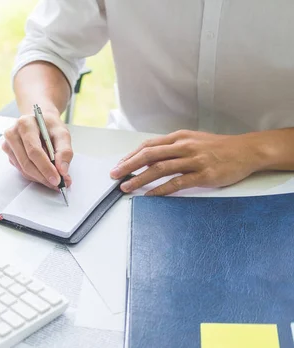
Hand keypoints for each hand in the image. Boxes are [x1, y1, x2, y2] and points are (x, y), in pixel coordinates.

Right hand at [2, 112, 72, 188]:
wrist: (39, 121)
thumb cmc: (49, 126)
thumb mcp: (62, 133)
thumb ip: (65, 151)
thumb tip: (62, 170)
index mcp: (25, 124)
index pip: (34, 151)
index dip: (45, 167)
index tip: (57, 179)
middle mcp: (12, 134)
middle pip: (26, 162)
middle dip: (43, 176)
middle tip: (57, 183)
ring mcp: (8, 145)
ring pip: (23, 169)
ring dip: (39, 178)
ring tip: (54, 180)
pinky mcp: (9, 154)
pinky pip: (21, 170)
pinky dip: (35, 175)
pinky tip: (44, 174)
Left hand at [110, 130, 262, 195]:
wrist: (247, 151)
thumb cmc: (218, 148)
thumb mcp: (192, 141)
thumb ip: (172, 148)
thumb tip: (149, 160)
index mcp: (179, 137)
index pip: (148, 146)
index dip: (130, 156)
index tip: (118, 165)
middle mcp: (184, 146)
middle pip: (149, 155)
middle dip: (128, 166)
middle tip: (114, 175)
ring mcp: (194, 160)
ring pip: (160, 169)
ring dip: (140, 179)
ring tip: (127, 187)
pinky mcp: (203, 175)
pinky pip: (177, 183)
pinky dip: (161, 190)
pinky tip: (149, 196)